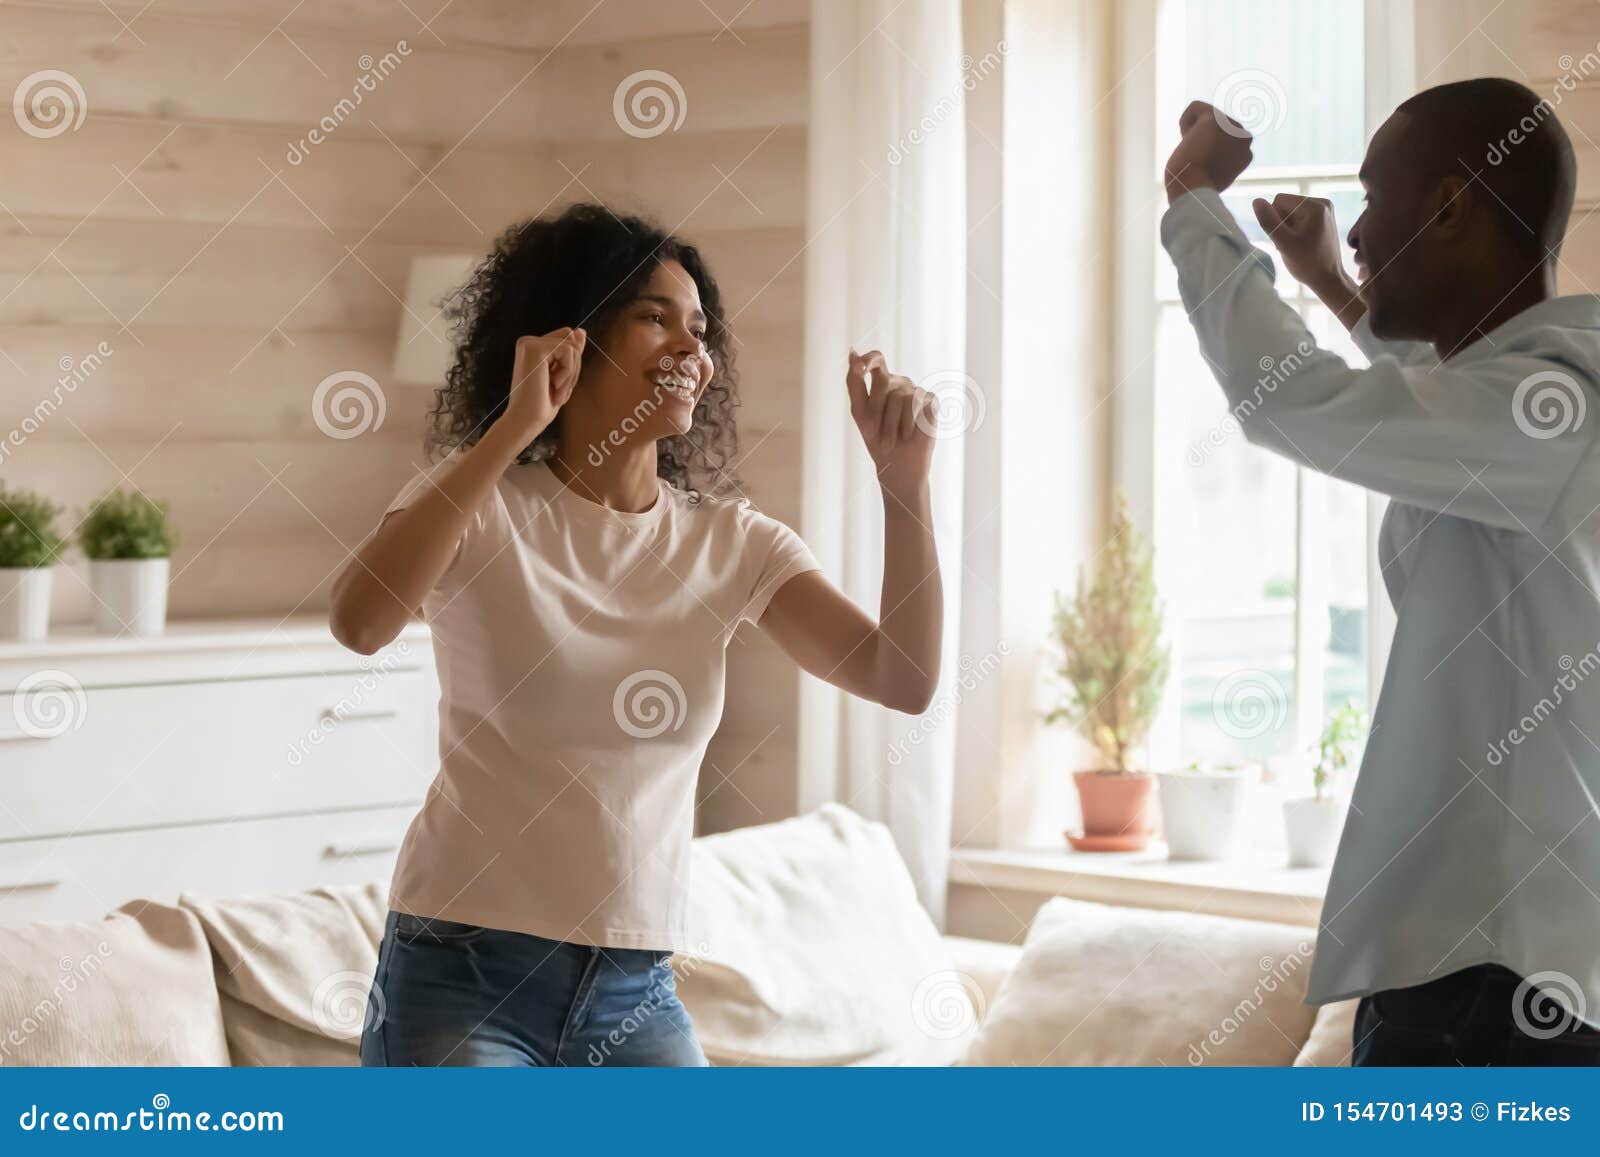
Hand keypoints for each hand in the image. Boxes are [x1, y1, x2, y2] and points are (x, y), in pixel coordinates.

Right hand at [497, 327, 585, 442]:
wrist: (525, 421)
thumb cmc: (542, 404)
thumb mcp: (563, 376)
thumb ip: (571, 352)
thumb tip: (582, 331)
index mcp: (532, 347)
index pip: (568, 340)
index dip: (571, 364)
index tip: (556, 386)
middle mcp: (528, 341)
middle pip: (572, 341)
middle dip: (573, 368)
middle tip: (557, 390)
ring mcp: (529, 343)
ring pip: (572, 347)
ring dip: (570, 374)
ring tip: (555, 390)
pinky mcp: (534, 348)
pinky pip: (569, 351)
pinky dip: (567, 373)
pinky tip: (552, 385)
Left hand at [846, 349, 936, 501]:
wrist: (896, 463)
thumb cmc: (876, 438)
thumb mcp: (859, 410)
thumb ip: (854, 382)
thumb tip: (852, 351)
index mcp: (883, 381)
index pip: (877, 358)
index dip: (869, 359)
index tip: (859, 369)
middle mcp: (901, 383)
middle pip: (884, 381)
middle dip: (876, 409)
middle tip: (875, 431)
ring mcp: (917, 391)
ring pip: (899, 397)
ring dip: (890, 424)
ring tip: (891, 439)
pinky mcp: (931, 401)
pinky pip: (916, 403)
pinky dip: (908, 423)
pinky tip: (909, 434)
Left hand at [1164, 100, 1252, 202]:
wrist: (1193, 190)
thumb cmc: (1195, 188)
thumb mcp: (1212, 174)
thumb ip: (1217, 158)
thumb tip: (1209, 148)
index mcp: (1246, 153)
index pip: (1222, 140)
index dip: (1206, 152)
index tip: (1204, 169)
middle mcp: (1244, 138)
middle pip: (1215, 126)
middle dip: (1201, 140)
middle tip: (1197, 161)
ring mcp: (1232, 128)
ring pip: (1205, 116)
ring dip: (1192, 134)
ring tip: (1193, 152)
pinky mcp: (1216, 120)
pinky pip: (1195, 107)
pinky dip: (1185, 121)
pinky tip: (1186, 139)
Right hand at [1253, 194, 1365, 329]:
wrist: (1328, 278)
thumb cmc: (1307, 263)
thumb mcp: (1283, 243)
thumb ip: (1269, 221)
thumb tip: (1256, 201)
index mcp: (1315, 206)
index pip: (1278, 200)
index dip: (1275, 220)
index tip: (1286, 238)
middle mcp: (1322, 202)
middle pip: (1285, 204)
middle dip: (1282, 224)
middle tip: (1290, 243)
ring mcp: (1324, 209)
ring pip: (1290, 211)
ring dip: (1287, 228)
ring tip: (1296, 244)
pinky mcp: (1323, 217)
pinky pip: (1298, 216)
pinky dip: (1294, 229)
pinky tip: (1300, 242)